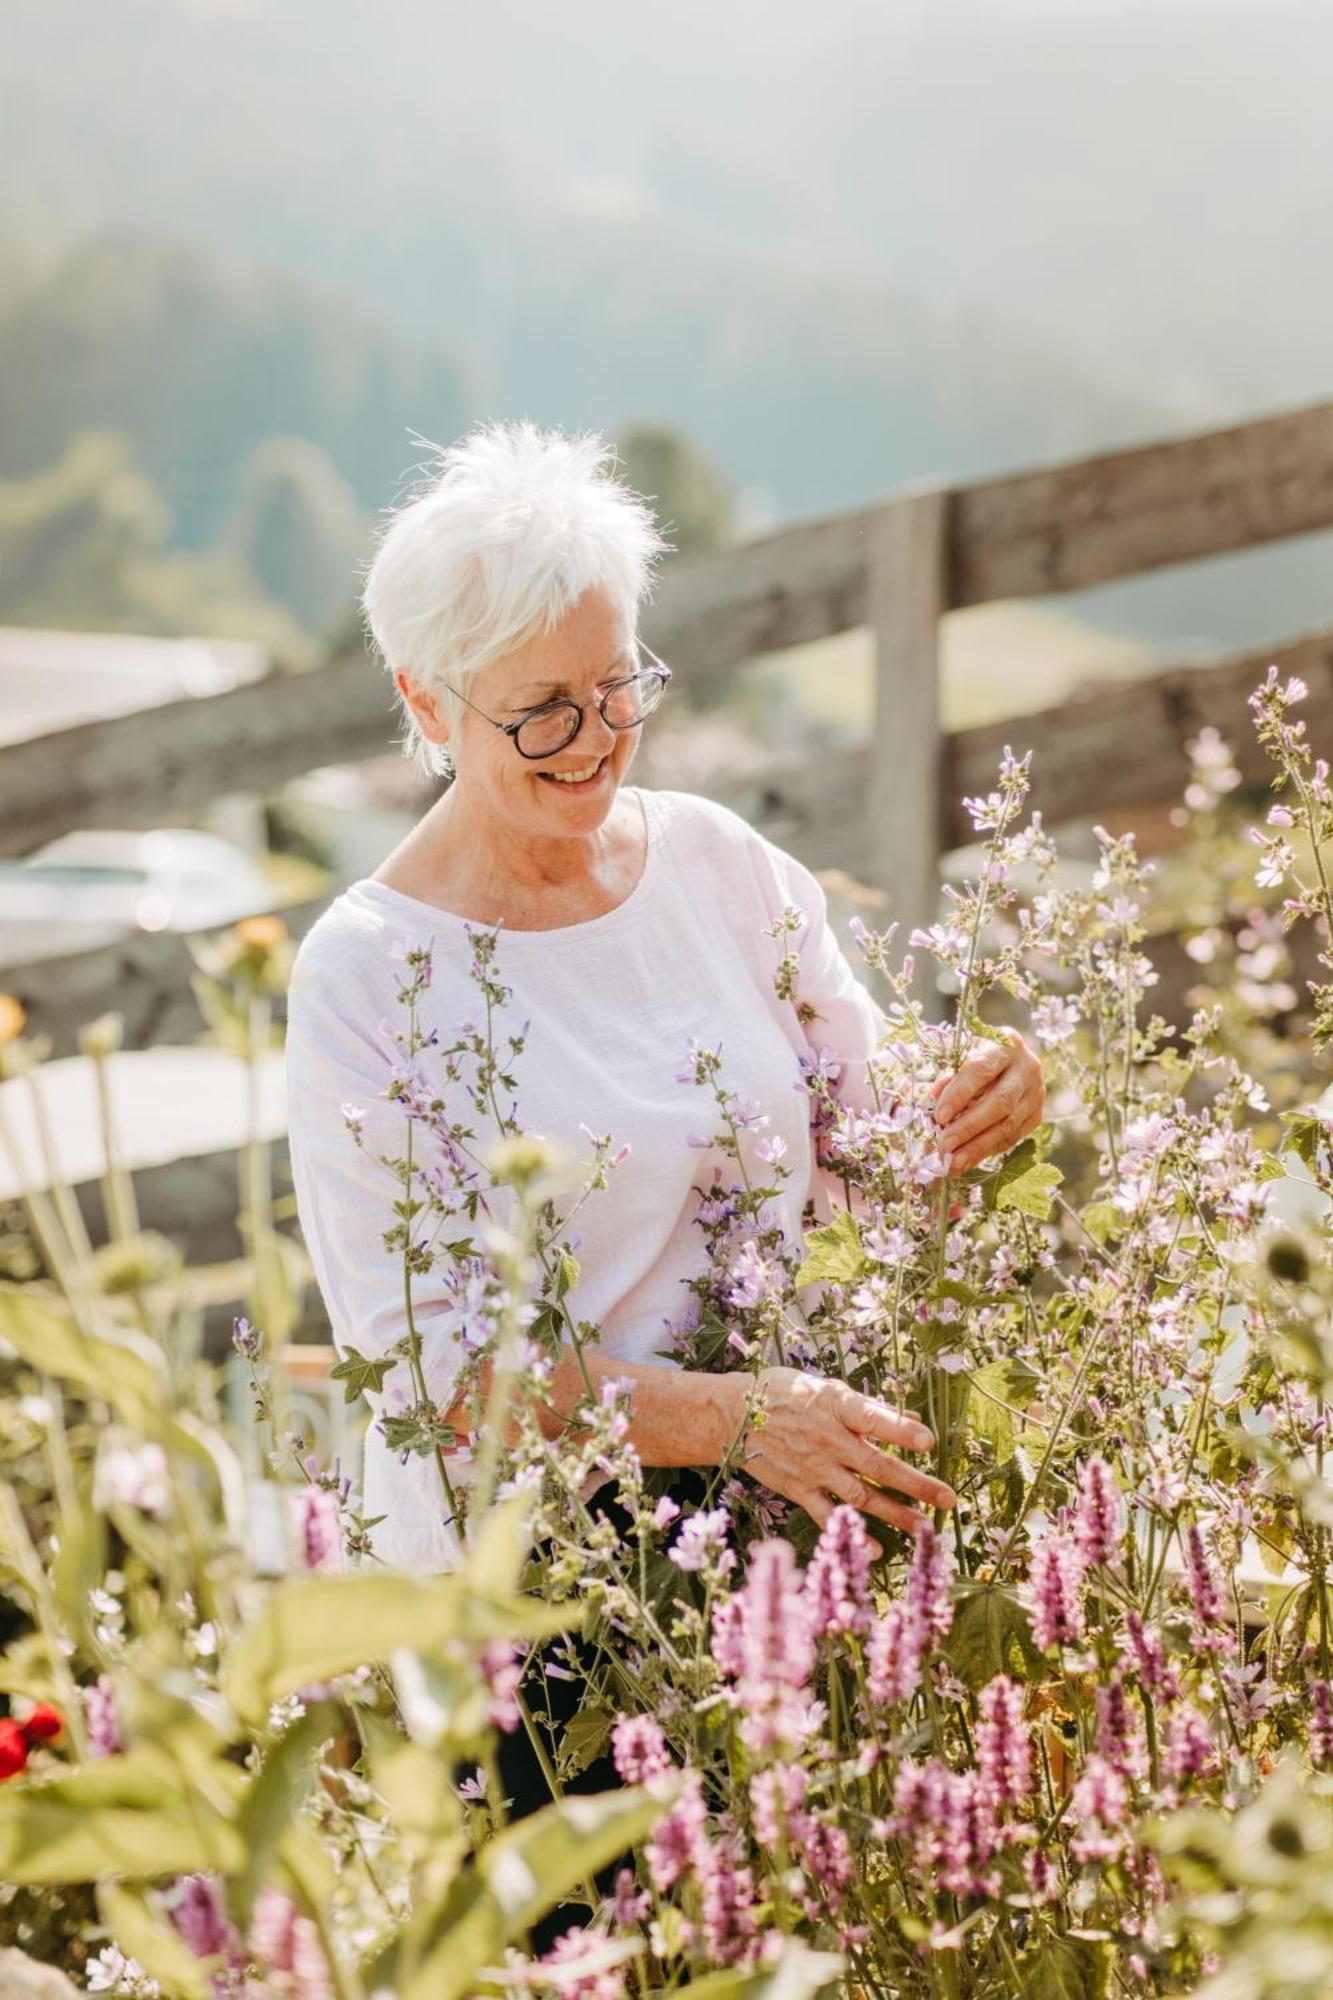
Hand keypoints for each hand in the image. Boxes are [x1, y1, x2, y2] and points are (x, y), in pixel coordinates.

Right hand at [726, 1367, 955, 1535]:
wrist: (732, 1414)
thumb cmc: (783, 1393)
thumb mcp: (824, 1387)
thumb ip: (866, 1407)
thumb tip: (910, 1422)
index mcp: (835, 1406)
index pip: (873, 1418)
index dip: (901, 1430)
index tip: (929, 1442)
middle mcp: (827, 1440)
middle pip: (878, 1465)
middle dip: (916, 1484)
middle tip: (948, 1499)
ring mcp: (813, 1467)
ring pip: (860, 1495)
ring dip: (895, 1513)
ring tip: (924, 1528)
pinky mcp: (797, 1488)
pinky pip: (827, 1515)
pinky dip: (850, 1533)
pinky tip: (875, 1549)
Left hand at [930, 1029, 1043, 1176]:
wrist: (1010, 1061)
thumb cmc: (976, 1056)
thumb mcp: (960, 1056)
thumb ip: (947, 1077)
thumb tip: (931, 1103)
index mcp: (1005, 1044)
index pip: (981, 1070)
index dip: (960, 1094)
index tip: (939, 1116)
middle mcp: (1027, 1068)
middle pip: (1000, 1102)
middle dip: (969, 1127)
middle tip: (944, 1145)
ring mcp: (1036, 1093)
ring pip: (1009, 1125)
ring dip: (978, 1146)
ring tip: (954, 1161)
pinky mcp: (1037, 1115)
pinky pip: (1013, 1137)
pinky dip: (988, 1150)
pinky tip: (968, 1160)